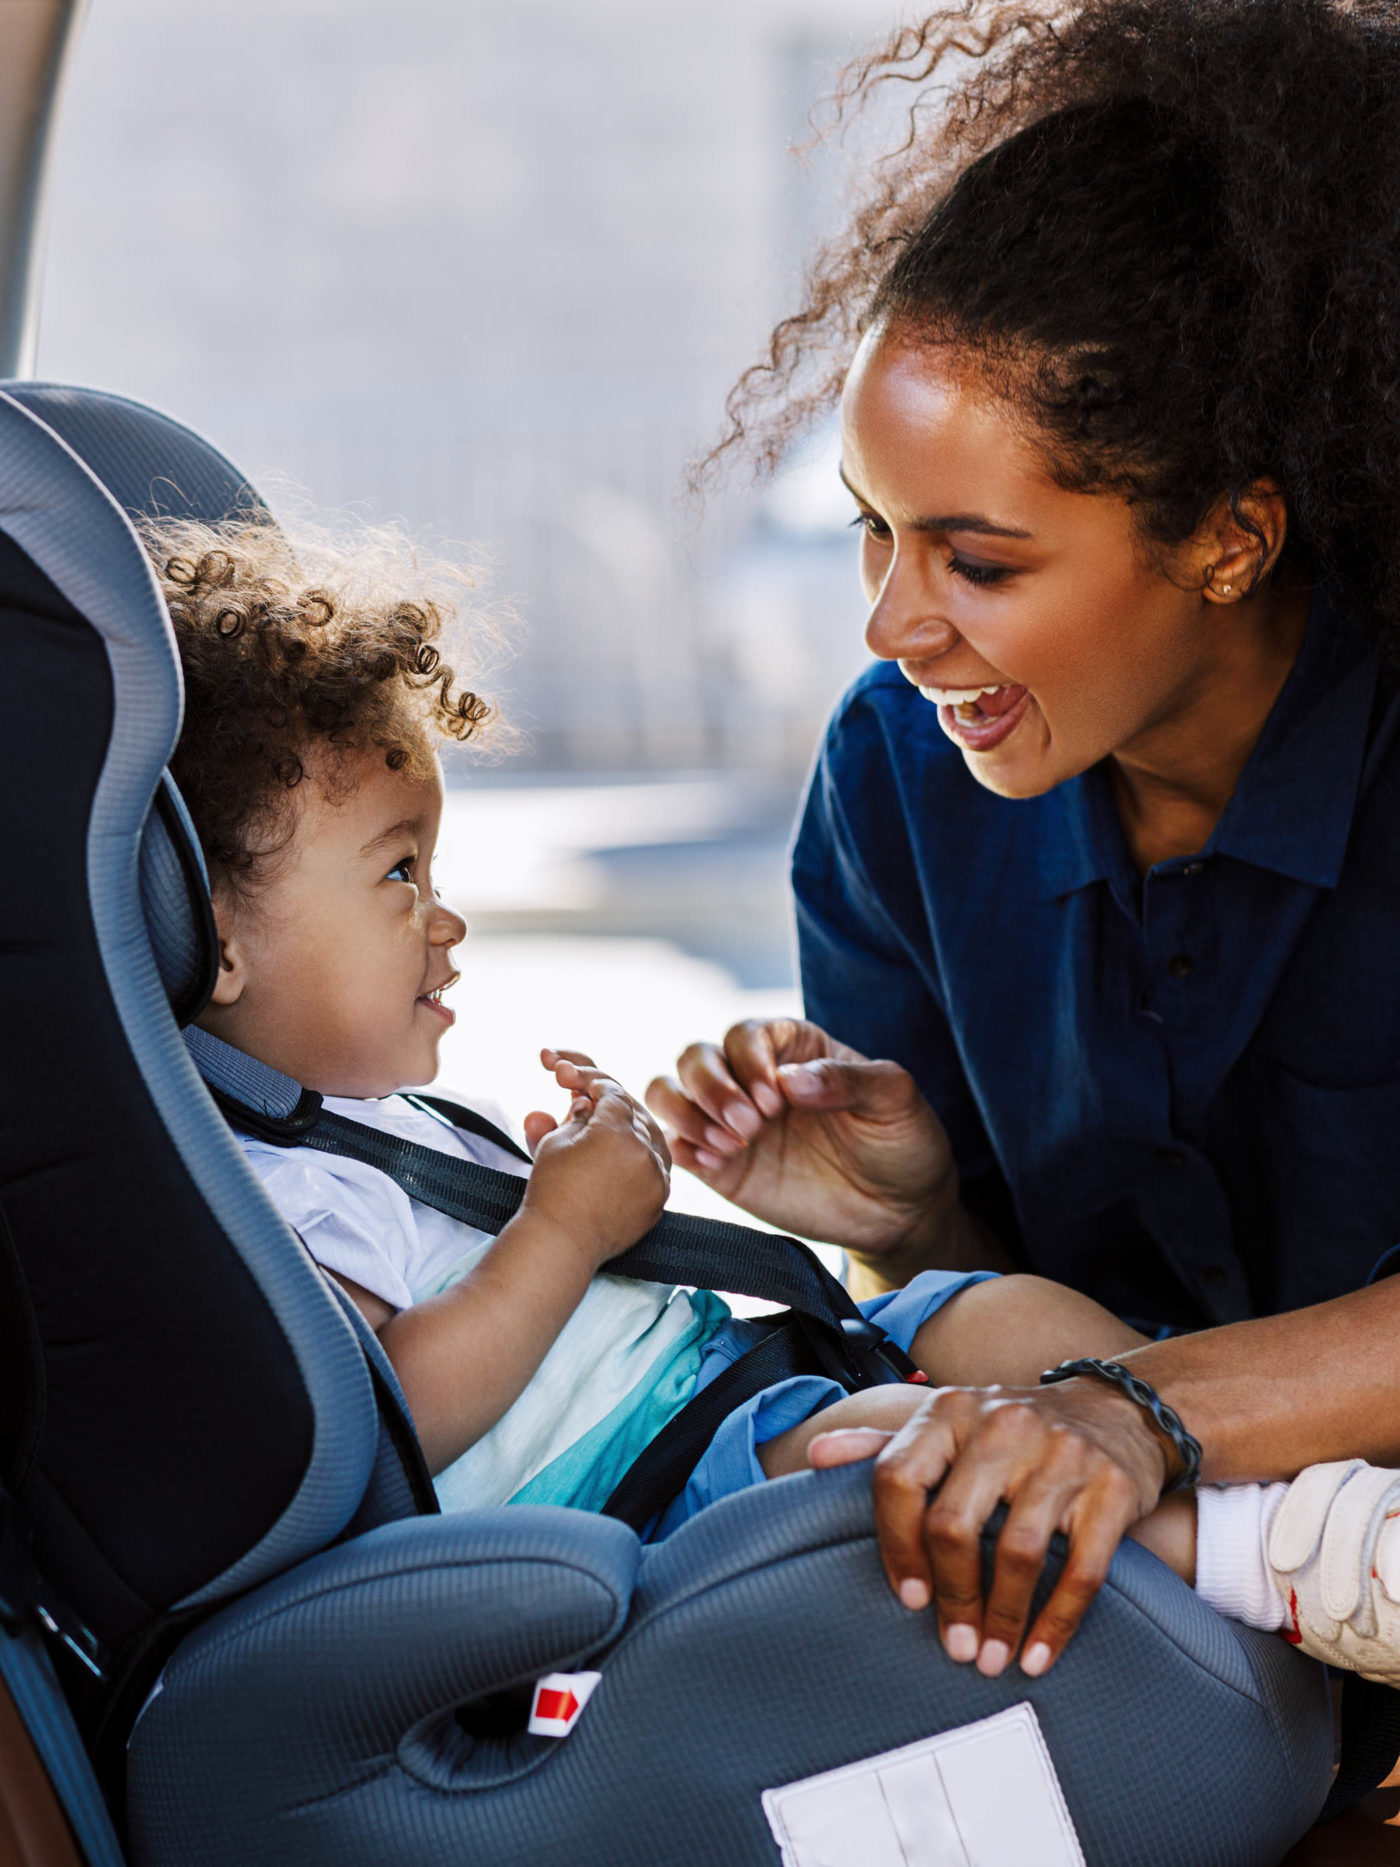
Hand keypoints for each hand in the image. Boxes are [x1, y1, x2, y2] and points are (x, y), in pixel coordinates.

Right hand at [522, 1049, 669, 1266]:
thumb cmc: (551, 1190)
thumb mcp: (556, 1142)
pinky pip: (657, 1168)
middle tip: (593, 1106)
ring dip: (631, 1130)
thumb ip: (577, 1116)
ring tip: (606, 1131)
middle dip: (613, 1107)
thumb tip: (588, 1105)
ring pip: (650, 1139)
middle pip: (634, 1114)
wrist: (560, 1243)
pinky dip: (643, 1158)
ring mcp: (656, 1177)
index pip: (613, 1094)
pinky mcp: (660, 1200)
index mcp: (617, 1131)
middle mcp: (644, 1151)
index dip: (595, 1085)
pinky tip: (623, 1157)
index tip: (583, 1086)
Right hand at [646, 1017, 964, 1279]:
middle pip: (696, 1056)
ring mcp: (731, 1122)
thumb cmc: (903, 1143)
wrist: (901, 1212)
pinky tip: (715, 1163)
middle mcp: (753, 1079)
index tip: (776, 1099)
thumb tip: (790, 1079)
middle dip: (712, 1087)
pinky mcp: (720, 1167)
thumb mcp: (895, 1099)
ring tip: (729, 1143)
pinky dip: (680, 1147)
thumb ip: (847, 1079)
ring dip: (686, 1111)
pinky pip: (675, 1144)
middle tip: (751, 1126)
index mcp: (793, 1049)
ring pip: (670, 1091)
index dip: (749, 1060)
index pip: (744, 1032)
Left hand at [808, 1378, 1170, 1677]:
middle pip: (954, 1525)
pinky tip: (1037, 1654)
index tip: (908, 1597)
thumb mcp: (948, 1423)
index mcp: (950, 1411)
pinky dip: (1057, 1623)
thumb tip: (816, 1456)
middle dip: (950, 1596)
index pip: (898, 1478)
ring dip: (1002, 1619)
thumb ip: (884, 1443)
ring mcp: (1061, 1454)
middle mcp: (1003, 1424)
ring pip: (1018, 1553)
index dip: (895, 1546)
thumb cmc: (1012, 1431)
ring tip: (993, 1658)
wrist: (1116, 1410)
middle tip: (956, 1645)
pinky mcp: (1110, 1488)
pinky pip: (1081, 1570)